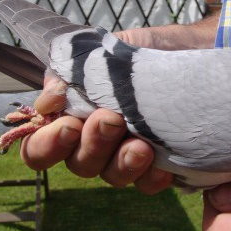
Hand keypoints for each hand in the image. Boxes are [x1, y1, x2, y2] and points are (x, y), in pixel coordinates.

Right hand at [20, 30, 173, 193]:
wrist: (189, 48)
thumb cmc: (140, 51)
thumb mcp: (102, 52)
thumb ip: (70, 73)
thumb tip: (47, 102)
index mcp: (73, 115)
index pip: (40, 145)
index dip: (46, 145)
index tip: (67, 126)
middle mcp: (95, 141)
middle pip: (78, 164)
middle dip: (92, 145)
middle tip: (110, 119)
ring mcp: (126, 154)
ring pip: (112, 176)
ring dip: (122, 162)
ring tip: (140, 144)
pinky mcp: (159, 163)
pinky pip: (148, 183)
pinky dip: (152, 176)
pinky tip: (163, 165)